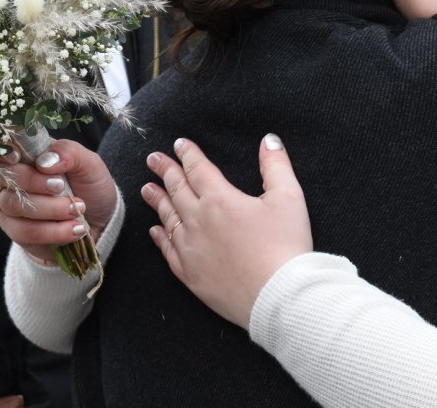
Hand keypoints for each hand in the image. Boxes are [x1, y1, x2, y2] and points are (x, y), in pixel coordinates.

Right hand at [0, 139, 117, 264]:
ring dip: (51, 209)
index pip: (3, 150)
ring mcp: (11, 207)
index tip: (19, 157)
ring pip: (16, 206)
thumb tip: (44, 161)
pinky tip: (75, 228)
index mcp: (28, 157)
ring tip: (78, 209)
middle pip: (7, 178)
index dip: (5, 153)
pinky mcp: (17, 231)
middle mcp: (13, 181)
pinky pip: (24, 231)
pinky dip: (54, 230)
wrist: (101, 221)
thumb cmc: (90, 187)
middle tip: (63, 187)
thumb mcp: (89, 163)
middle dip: (36, 183)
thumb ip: (69, 153)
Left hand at [142, 134, 312, 328]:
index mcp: (220, 199)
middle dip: (165, 172)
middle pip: (177, 190)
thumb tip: (268, 140)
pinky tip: (156, 231)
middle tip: (153, 159)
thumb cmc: (286, 245)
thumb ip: (276, 165)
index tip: (179, 144)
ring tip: (147, 189)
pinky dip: (160, 238)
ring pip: (168, 219)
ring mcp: (191, 250)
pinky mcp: (191, 275)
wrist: (277, 296)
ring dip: (157, 201)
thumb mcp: (289, 197)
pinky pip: (168, 251)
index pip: (198, 169)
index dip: (188, 154)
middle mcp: (199, 221)